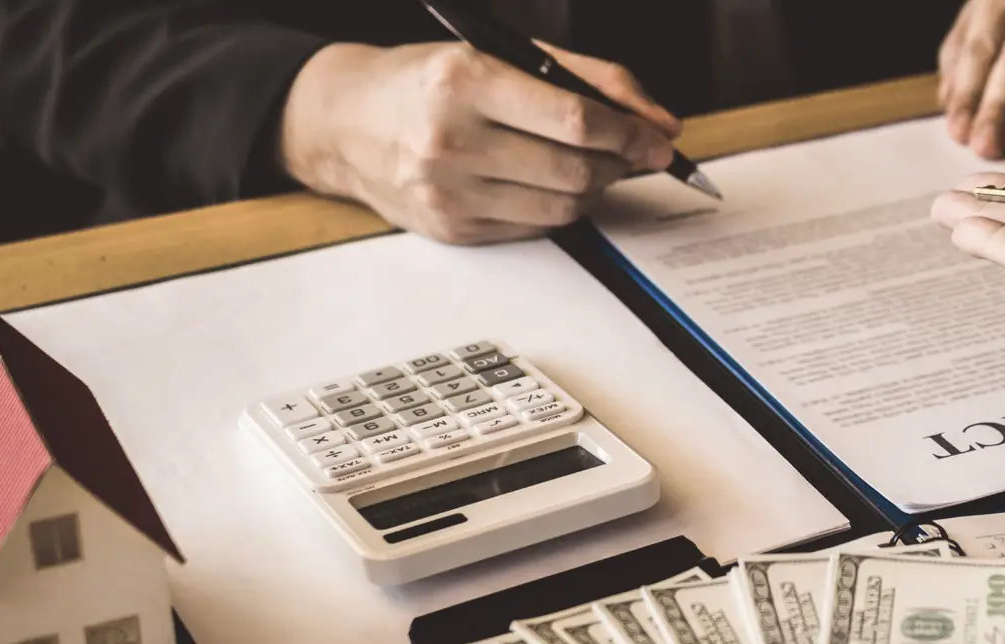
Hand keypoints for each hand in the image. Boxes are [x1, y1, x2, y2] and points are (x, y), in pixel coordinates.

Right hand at [279, 41, 681, 244]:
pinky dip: (556, 208)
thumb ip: (590, 79)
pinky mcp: (450, 229)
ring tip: (587, 165)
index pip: (575, 120)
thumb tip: (659, 123)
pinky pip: (534, 228)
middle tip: (629, 153)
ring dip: (593, 189)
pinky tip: (545, 183)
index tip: (659, 141)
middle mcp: (451, 138)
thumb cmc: (429, 80)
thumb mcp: (504, 53)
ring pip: (562, 207)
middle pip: (575, 170)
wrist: (345, 121)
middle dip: (618, 164)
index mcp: (465, 79)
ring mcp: (448, 191)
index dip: (631, 134)